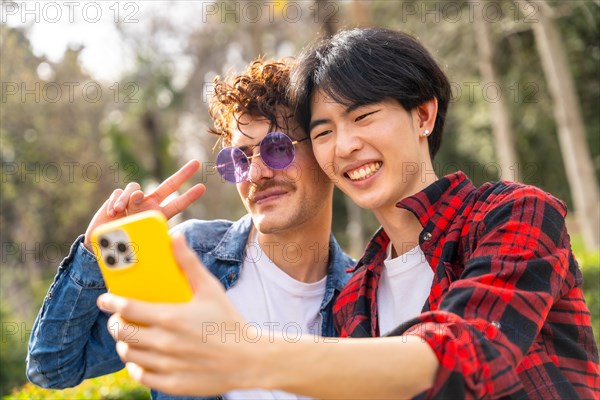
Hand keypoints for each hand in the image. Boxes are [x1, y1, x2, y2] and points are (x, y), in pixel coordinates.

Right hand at [83, 160, 205, 248]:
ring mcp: (134, 200)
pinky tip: (113, 213)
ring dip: (128, 198)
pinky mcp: (118, 198)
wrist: (102, 246)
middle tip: (196, 163)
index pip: (177, 205)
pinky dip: (116, 201)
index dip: (189, 197)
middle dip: (183, 174)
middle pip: (168, 185)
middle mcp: (149, 205)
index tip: (202, 188)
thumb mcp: (135, 234)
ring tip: (121, 211)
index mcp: (158, 216)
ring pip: (136, 188)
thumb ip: (139, 214)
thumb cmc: (122, 244)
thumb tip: (138, 194)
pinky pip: (119, 192)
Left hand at [97, 235, 259, 395]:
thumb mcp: (211, 289)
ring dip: (124, 343)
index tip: (104, 299)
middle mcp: (165, 343)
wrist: (248, 359)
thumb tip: (175, 236)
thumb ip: (189, 263)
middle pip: (123, 332)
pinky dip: (135, 365)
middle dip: (115, 322)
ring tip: (129, 336)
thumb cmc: (229, 321)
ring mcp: (167, 365)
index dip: (111, 302)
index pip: (128, 307)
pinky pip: (140, 375)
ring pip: (128, 354)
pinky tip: (141, 357)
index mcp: (172, 317)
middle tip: (119, 317)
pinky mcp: (171, 383)